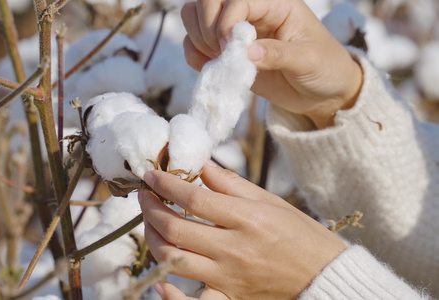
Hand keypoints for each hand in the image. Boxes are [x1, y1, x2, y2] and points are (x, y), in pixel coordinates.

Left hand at [138, 160, 346, 298]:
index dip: (166, 184)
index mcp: (247, 219)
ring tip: (150, 223)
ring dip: (152, 239)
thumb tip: (200, 166)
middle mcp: (234, 249)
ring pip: (174, 260)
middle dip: (150, 208)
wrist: (324, 274)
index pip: (194, 199)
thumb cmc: (300, 233)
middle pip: (176, 228)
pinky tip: (160, 280)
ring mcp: (229, 277)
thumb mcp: (269, 201)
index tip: (151, 175)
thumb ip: (230, 183)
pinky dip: (170, 295)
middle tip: (145, 195)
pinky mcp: (230, 296)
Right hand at [181, 0, 362, 127]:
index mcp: (274, 4)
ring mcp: (234, 31)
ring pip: (194, 16)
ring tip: (220, 60)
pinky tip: (212, 67)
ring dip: (198, 39)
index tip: (230, 48)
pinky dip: (194, 55)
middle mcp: (250, 12)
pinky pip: (193, 44)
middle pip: (208, 1)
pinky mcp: (223, 52)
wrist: (321, 94)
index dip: (226, 21)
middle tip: (222, 53)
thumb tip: (245, 53)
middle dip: (207, 27)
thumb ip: (277, 54)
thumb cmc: (324, 69)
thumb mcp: (308, 61)